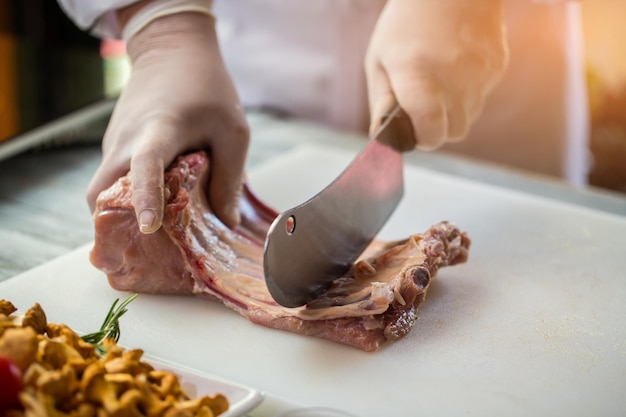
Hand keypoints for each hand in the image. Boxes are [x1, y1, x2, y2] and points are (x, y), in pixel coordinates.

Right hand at [86, 11, 248, 232]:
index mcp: (160, 130)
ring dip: (118, 217)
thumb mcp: (232, 132)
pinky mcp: (114, 146)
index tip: (149, 227)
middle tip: (141, 255)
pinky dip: (123, 201)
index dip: (146, 197)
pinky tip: (151, 212)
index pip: (145, 165)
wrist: (172, 50)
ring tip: (148, 243)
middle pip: (104, 191)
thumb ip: (229, 179)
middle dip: (115, 226)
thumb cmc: (207, 89)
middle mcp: (127, 140)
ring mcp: (114, 143)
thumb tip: (226, 224)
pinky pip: (111, 181)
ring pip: (103, 190)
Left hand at [365, 0, 508, 149]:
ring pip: (470, 116)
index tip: (414, 130)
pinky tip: (455, 66)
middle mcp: (453, 78)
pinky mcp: (497, 66)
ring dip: (453, 110)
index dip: (423, 139)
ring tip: (439, 80)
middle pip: (453, 132)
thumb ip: (381, 102)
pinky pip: (482, 95)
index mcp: (417, 76)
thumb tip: (383, 137)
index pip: (431, 132)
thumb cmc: (406, 23)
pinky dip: (468, 91)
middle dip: (438, 127)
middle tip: (423, 107)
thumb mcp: (379, 60)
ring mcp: (480, 73)